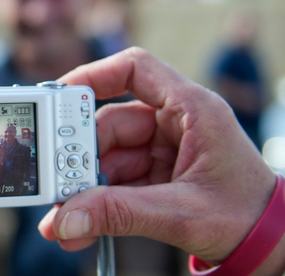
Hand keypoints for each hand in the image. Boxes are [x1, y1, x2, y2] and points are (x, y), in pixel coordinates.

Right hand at [37, 48, 277, 265]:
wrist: (268, 248)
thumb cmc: (246, 218)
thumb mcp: (180, 214)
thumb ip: (120, 214)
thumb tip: (67, 219)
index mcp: (192, 111)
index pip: (135, 70)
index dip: (94, 76)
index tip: (58, 96)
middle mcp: (173, 124)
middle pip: (108, 123)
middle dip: (79, 155)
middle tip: (54, 179)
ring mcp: (161, 150)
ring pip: (105, 157)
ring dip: (81, 187)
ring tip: (65, 217)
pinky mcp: (153, 175)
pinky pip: (112, 181)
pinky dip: (94, 202)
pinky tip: (79, 224)